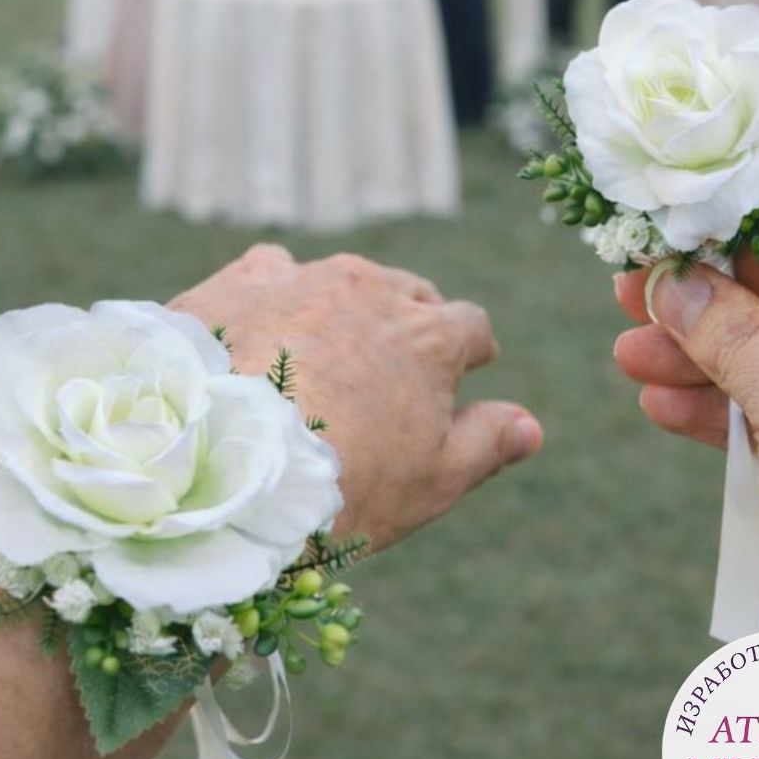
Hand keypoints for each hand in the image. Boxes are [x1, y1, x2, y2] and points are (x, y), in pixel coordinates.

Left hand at [172, 244, 542, 553]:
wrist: (226, 467)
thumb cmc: (343, 486)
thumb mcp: (432, 481)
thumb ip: (486, 443)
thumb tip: (531, 426)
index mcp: (431, 335)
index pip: (471, 327)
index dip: (469, 354)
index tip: (461, 375)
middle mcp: (374, 289)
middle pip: (409, 294)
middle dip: (408, 324)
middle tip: (388, 371)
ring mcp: (308, 277)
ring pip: (344, 279)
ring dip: (343, 308)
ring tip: (322, 355)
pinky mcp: (245, 279)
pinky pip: (275, 272)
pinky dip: (278, 296)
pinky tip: (262, 331)